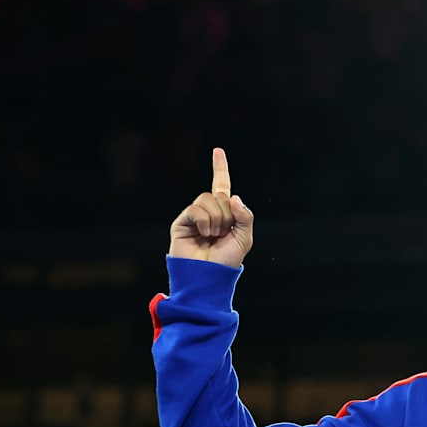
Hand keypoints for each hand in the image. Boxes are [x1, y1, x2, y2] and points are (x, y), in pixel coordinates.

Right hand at [169, 148, 254, 267]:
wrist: (209, 275)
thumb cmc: (227, 260)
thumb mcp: (245, 238)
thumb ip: (244, 216)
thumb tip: (232, 196)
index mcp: (224, 212)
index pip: (221, 185)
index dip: (220, 168)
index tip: (218, 151)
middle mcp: (208, 211)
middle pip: (219, 194)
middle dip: (228, 214)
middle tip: (224, 233)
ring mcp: (194, 216)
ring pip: (208, 199)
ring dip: (217, 219)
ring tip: (213, 236)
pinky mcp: (181, 222)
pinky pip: (196, 209)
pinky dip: (205, 221)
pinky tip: (204, 234)